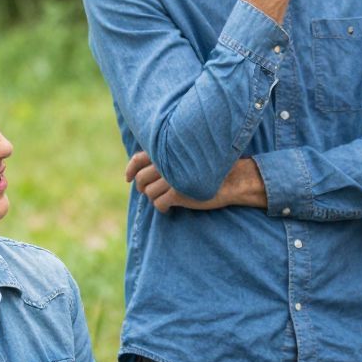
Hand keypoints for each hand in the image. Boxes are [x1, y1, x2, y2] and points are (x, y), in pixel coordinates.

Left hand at [126, 152, 265, 212]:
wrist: (233, 179)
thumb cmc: (212, 168)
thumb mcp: (189, 157)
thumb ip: (171, 157)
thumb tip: (152, 168)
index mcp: (167, 152)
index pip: (138, 159)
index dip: (130, 170)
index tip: (128, 179)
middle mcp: (167, 163)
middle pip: (141, 179)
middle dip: (143, 188)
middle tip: (150, 192)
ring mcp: (171, 179)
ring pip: (149, 193)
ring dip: (154, 198)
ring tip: (165, 200)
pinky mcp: (177, 194)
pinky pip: (159, 204)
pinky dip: (162, 208)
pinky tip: (169, 209)